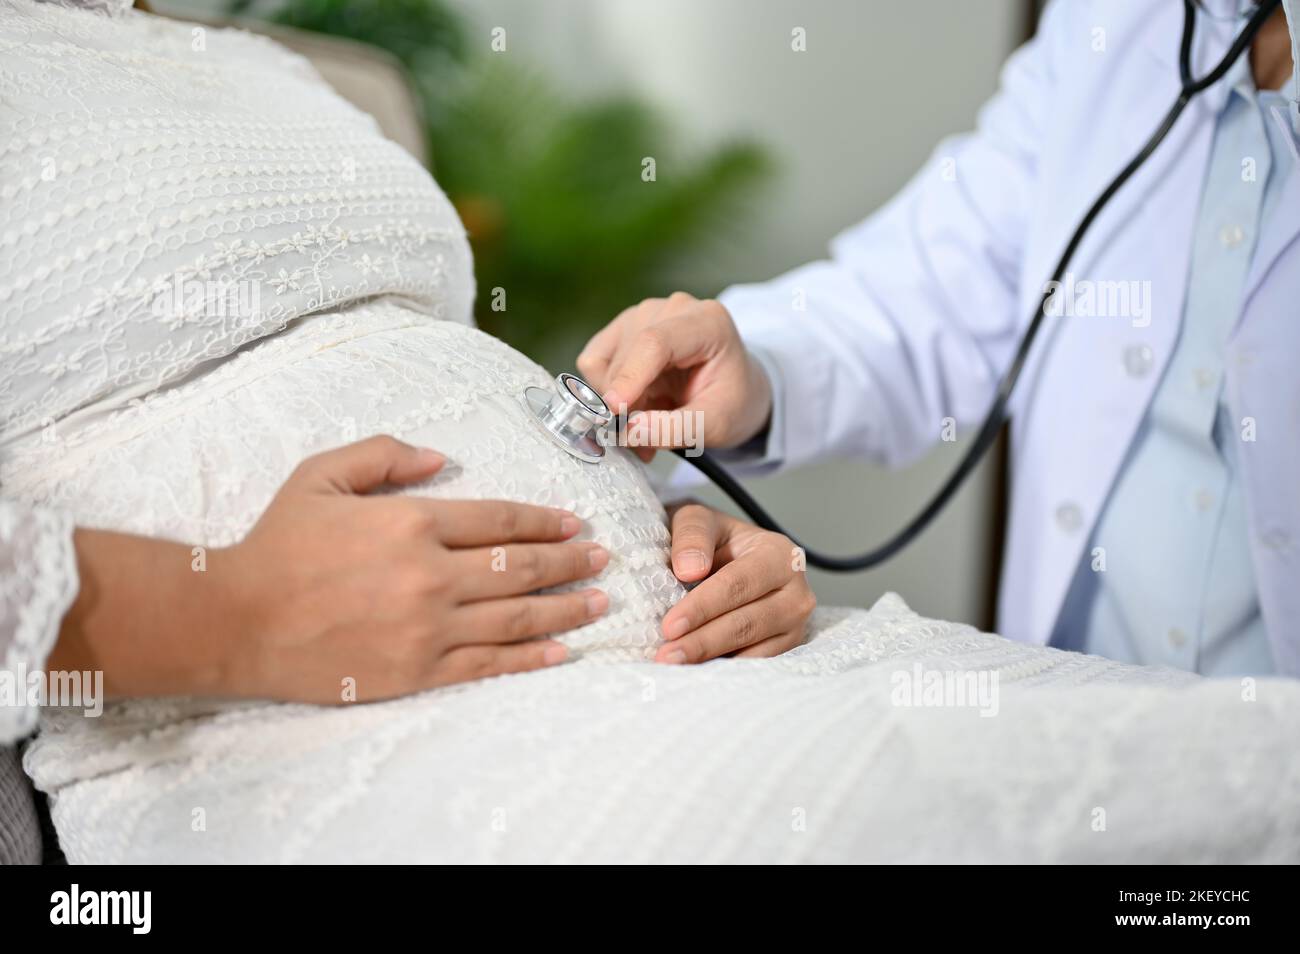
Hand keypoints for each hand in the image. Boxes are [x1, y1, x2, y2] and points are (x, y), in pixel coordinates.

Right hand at [219, 436, 608, 702]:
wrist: (236, 619)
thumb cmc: (277, 543)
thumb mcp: (322, 474)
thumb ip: (385, 456)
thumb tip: (444, 458)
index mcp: (412, 522)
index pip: (500, 519)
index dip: (545, 520)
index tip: (574, 522)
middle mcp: (431, 574)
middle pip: (521, 566)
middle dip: (570, 561)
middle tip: (603, 558)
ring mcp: (428, 627)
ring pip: (517, 616)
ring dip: (566, 608)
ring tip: (599, 601)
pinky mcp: (417, 670)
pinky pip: (489, 663)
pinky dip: (530, 658)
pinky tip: (560, 653)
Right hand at [577, 292, 771, 460]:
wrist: (735, 390)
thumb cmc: (732, 402)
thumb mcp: (717, 425)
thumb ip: (676, 429)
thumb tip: (629, 431)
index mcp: (706, 322)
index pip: (655, 342)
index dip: (630, 377)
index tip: (615, 412)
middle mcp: (672, 309)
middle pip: (627, 358)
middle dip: (627, 405)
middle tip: (645, 441)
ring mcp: (644, 314)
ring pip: (605, 363)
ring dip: (618, 401)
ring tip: (649, 420)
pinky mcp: (623, 329)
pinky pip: (594, 363)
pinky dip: (606, 390)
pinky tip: (637, 401)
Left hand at [656, 503, 813, 662]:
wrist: (728, 555)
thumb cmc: (712, 539)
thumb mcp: (698, 520)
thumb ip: (692, 535)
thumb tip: (689, 570)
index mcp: (779, 555)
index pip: (738, 584)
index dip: (703, 607)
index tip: (670, 626)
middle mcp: (796, 592)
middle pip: (748, 623)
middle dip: (703, 641)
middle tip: (666, 656)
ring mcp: (795, 624)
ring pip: (754, 650)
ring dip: (712, 661)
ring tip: (674, 667)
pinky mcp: (786, 648)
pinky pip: (757, 665)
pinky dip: (725, 671)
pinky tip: (695, 672)